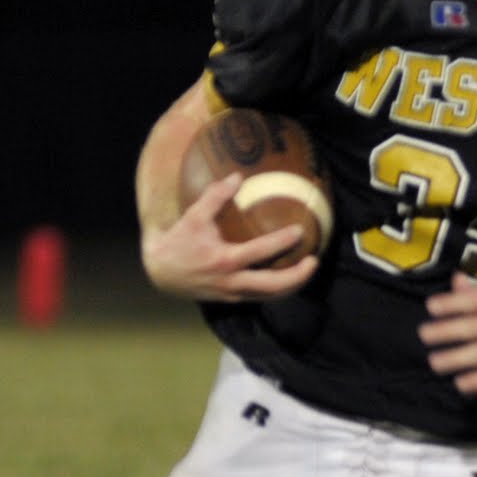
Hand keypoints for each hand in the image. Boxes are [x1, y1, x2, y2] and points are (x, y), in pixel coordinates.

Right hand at [141, 174, 317, 301]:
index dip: (281, 242)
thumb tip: (237, 177)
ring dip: (292, 285)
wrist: (161, 272)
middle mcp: (231, 282)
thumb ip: (214, 197)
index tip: (300, 231)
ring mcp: (233, 294)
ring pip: (270, 296)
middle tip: (315, 261)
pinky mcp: (233, 299)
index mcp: (223, 261)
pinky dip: (278, 288)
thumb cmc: (179, 241)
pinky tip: (289, 276)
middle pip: (273, 286)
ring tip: (307, 269)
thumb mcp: (193, 217)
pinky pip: (261, 296)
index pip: (259, 252)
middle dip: (298, 276)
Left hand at [419, 272, 476, 392]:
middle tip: (424, 334)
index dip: (452, 303)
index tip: (430, 307)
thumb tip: (457, 277)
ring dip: (456, 358)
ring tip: (434, 362)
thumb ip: (470, 293)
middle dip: (447, 331)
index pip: (474, 301)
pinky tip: (460, 384)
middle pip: (474, 327)